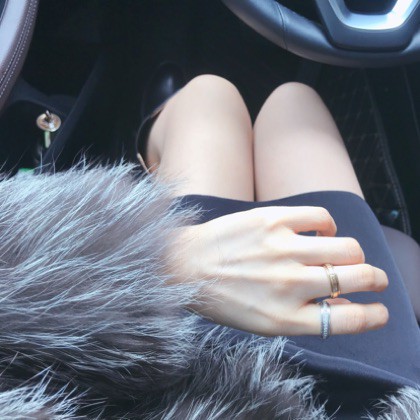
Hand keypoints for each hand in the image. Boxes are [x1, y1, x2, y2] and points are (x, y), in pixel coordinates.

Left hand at [173, 206, 388, 336]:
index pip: (350, 320)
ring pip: (347, 247)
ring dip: (356, 254)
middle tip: (373, 277)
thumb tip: (346, 304)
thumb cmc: (224, 297)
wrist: (184, 267)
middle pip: (359, 278)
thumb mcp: (263, 323)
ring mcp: (281, 249)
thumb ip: (306, 318)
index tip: (382, 310)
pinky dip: (329, 225)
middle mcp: (289, 284)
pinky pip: (321, 218)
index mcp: (286, 318)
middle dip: (376, 279)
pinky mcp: (271, 220)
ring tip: (348, 255)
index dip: (375, 315)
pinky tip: (321, 231)